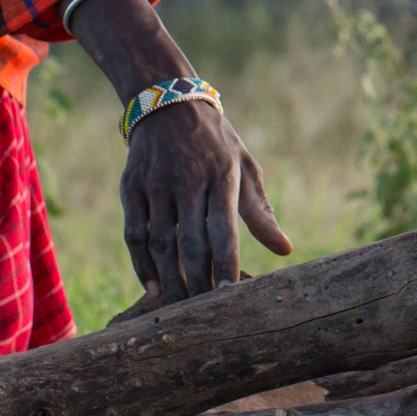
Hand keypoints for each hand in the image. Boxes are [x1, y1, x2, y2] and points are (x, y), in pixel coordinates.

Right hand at [120, 96, 290, 303]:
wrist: (167, 102)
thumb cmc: (216, 143)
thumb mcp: (243, 166)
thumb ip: (260, 211)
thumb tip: (285, 250)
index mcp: (221, 176)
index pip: (223, 229)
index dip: (225, 263)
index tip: (229, 295)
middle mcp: (187, 180)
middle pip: (189, 242)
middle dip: (197, 281)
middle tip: (204, 314)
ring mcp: (155, 184)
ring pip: (159, 242)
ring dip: (169, 279)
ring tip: (180, 308)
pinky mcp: (131, 187)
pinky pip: (134, 233)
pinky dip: (141, 263)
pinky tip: (153, 287)